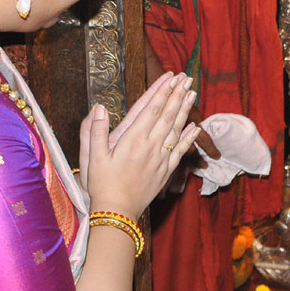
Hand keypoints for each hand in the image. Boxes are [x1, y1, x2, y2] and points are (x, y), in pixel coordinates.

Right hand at [78, 72, 198, 217]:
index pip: (151, 109)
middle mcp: (150, 146)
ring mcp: (160, 159)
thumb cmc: (102, 184)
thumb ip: (95, 131)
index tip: (170, 78)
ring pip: (176, 130)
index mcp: (132, 140)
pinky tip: (195, 127)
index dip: (162, 92)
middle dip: (177, 95)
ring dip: (185, 110)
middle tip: (186, 78)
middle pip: (167, 115)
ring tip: (192, 94)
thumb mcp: (93, 157)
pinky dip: (189, 137)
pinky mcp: (166, 171)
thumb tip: (99, 107)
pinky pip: (180, 151)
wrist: (117, 212)